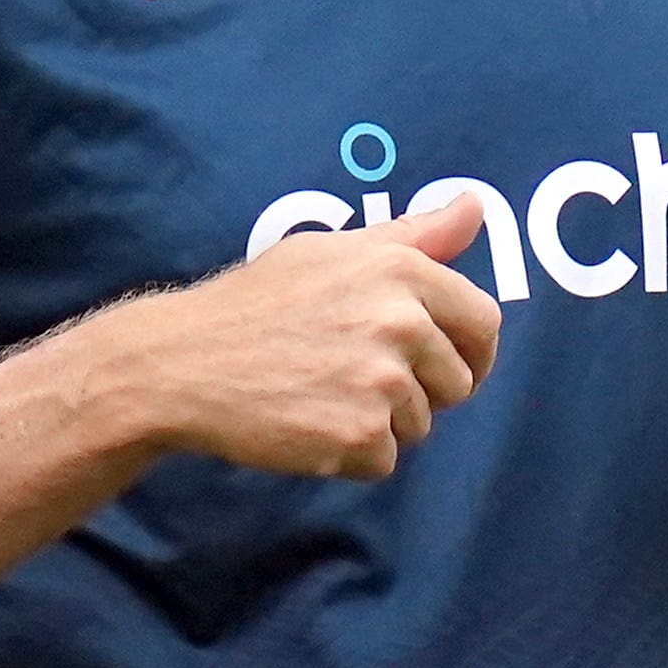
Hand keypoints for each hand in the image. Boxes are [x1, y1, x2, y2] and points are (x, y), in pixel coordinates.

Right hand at [108, 192, 502, 479]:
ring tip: (321, 395)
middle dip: (421, 390)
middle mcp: (400, 322)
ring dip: (381, 423)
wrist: (184, 362)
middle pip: (458, 382)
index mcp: (400, 270)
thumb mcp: (333, 251)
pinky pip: (384, 461)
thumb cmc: (257, 302)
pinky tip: (308, 424)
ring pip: (420, 425)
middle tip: (359, 380)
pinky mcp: (358, 434)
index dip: (469, 350)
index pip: (483, 321)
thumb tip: (475, 207)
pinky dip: (351, 455)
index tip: (450, 364)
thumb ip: (413, 235)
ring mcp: (381, 381)